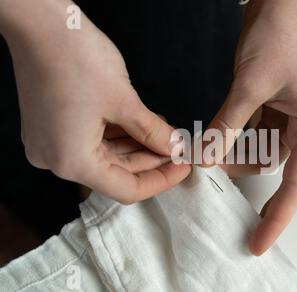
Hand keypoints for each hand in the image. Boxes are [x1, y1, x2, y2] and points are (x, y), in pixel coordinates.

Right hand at [1, 0, 190, 202]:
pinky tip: (143, 125)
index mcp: (71, 161)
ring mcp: (51, 143)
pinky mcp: (52, 127)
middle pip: (116, 172)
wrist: (39, 23)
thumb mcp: (124, 102)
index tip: (184, 167)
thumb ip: (152, 132)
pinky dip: (118, 135)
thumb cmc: (76, 59)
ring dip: (137, 146)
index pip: (126, 189)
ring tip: (165, 133)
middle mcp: (56, 160)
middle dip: (151, 160)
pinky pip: (92, 141)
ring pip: (105, 156)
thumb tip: (174, 147)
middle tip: (178, 147)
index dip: (161, 180)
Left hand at [209, 0, 296, 254]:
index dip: (278, 216)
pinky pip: (261, 136)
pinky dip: (241, 141)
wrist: (283, 2)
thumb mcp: (249, 86)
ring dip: (239, 157)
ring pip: (267, 154)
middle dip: (252, 183)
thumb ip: (227, 126)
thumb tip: (204, 158)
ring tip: (213, 154)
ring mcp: (296, 118)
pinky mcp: (281, 108)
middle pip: (282, 172)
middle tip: (227, 200)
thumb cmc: (279, 35)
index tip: (260, 242)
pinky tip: (222, 139)